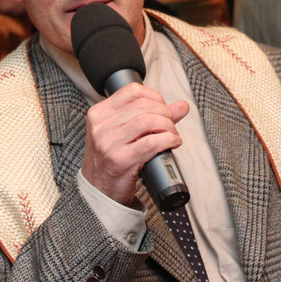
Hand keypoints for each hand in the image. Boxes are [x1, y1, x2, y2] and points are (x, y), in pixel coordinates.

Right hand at [82, 83, 189, 205]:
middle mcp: (101, 127)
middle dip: (165, 113)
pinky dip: (169, 140)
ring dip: (169, 126)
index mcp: (99, 114)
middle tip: (171, 123)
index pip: (132, 91)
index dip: (155, 96)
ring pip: (149, 121)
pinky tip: (173, 143)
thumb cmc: (111, 159)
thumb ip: (149, 115)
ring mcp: (109, 144)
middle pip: (143, 106)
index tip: (163, 107)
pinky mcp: (121, 161)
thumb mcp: (122, 132)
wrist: (99, 190)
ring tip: (172, 134)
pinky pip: (152, 143)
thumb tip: (181, 106)